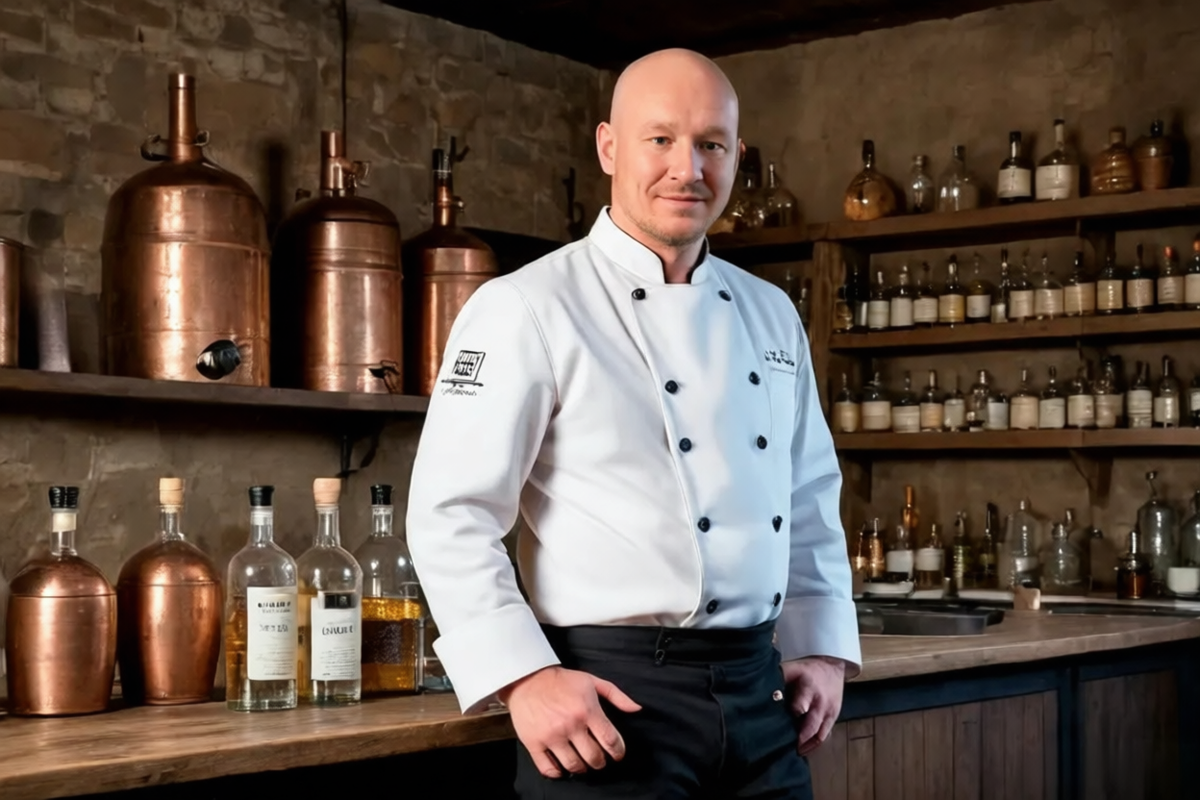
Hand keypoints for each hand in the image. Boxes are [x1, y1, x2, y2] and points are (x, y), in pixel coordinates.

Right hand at [499, 665, 642, 778]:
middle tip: (599, 758)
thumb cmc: (561, 680)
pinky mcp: (534, 743)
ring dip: (582, 768)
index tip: (617, 753)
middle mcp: (570, 725)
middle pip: (594, 757)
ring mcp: (551, 736)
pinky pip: (548, 769)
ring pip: (574, 766)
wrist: (527, 678)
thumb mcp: (591, 681)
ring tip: (582, 762)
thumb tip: (636, 708)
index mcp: (587, 710)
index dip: (618, 751)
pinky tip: (562, 765)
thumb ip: (616, 695)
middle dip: (600, 761)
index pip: (610, 741)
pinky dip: (558, 772)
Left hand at [781, 655, 845, 755]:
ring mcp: (828, 712)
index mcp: (808, 688)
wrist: (832, 666)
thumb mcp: (792, 669)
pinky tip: (802, 750)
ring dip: (805, 745)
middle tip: (783, 748)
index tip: (776, 726)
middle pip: (811, 726)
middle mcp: (820, 702)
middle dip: (798, 738)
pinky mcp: (833, 718)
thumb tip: (759, 691)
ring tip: (792, 752)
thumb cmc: (806, 670)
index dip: (790, 717)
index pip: (800, 707)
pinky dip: (813, 745)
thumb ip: (779, 680)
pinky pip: (824, 736)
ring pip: (819, 735)